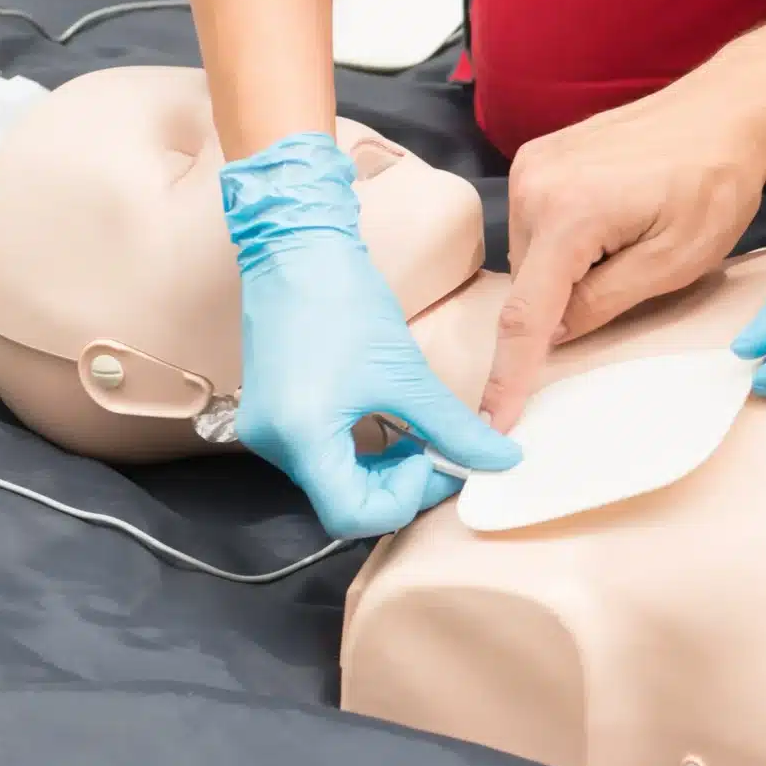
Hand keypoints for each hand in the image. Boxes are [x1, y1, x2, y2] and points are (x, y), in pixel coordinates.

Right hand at [222, 133, 520, 538]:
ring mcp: (266, 433)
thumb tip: (499, 459)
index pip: (354, 516)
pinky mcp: (273, 417)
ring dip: (382, 469)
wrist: (295, 249)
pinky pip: (322, 455)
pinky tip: (389, 422)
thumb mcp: (406, 372)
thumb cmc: (344, 303)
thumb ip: (453, 427)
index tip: (436, 462)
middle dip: (399, 486)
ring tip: (418, 434)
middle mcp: (274, 446)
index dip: (405, 499)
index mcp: (301, 438)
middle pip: (344, 503)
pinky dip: (360, 450)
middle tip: (439, 452)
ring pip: (335, 481)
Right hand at [480, 81, 765, 429]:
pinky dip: (566, 242)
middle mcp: (534, 183)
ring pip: (531, 258)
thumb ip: (603, 304)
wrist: (728, 110)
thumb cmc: (714, 183)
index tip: (492, 424)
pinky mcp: (539, 156)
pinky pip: (537, 225)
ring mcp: (532, 164)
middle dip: (567, 303)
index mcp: (568, 213)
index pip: (526, 316)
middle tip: (637, 271)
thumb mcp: (673, 263)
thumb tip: (554, 335)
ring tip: (633, 234)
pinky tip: (615, 219)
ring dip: (569, 270)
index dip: (509, 377)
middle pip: (529, 286)